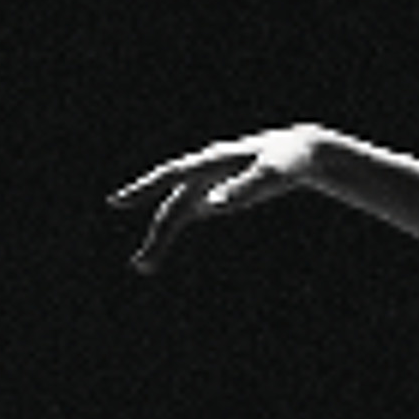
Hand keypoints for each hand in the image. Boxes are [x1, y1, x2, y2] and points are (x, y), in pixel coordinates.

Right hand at [107, 126, 328, 272]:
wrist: (300, 152)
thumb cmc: (287, 159)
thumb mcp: (272, 173)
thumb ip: (244, 187)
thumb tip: (212, 203)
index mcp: (213, 162)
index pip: (171, 176)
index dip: (143, 188)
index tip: (118, 201)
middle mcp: (204, 174)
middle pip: (173, 207)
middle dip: (157, 236)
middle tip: (141, 266)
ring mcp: (209, 186)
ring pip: (178, 213)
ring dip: (161, 238)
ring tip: (144, 266)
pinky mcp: (219, 197)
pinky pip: (190, 214)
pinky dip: (175, 230)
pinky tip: (159, 248)